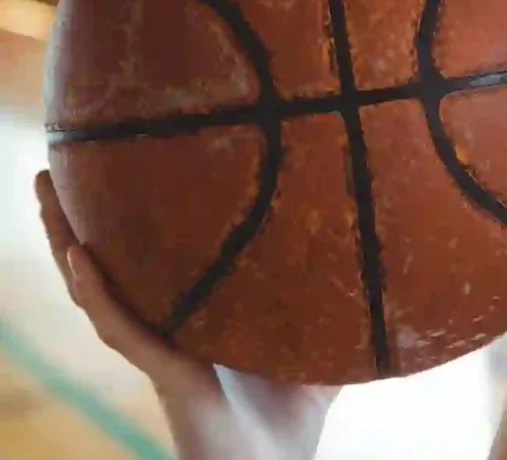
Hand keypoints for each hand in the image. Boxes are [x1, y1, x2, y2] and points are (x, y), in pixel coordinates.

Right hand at [35, 170, 340, 459]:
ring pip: (98, 288)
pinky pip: (121, 327)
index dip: (130, 222)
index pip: (152, 263)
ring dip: (67, 239)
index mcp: (195, 319)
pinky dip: (98, 292)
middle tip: (54, 166)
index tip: (121, 166)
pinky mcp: (166, 374)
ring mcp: (160, 350)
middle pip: (111, 264)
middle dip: (78, 218)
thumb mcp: (321, 351)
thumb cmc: (293, 422)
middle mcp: (167, 329)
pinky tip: (81, 256)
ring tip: (45, 188)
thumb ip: (339, 314)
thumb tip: (378, 266)